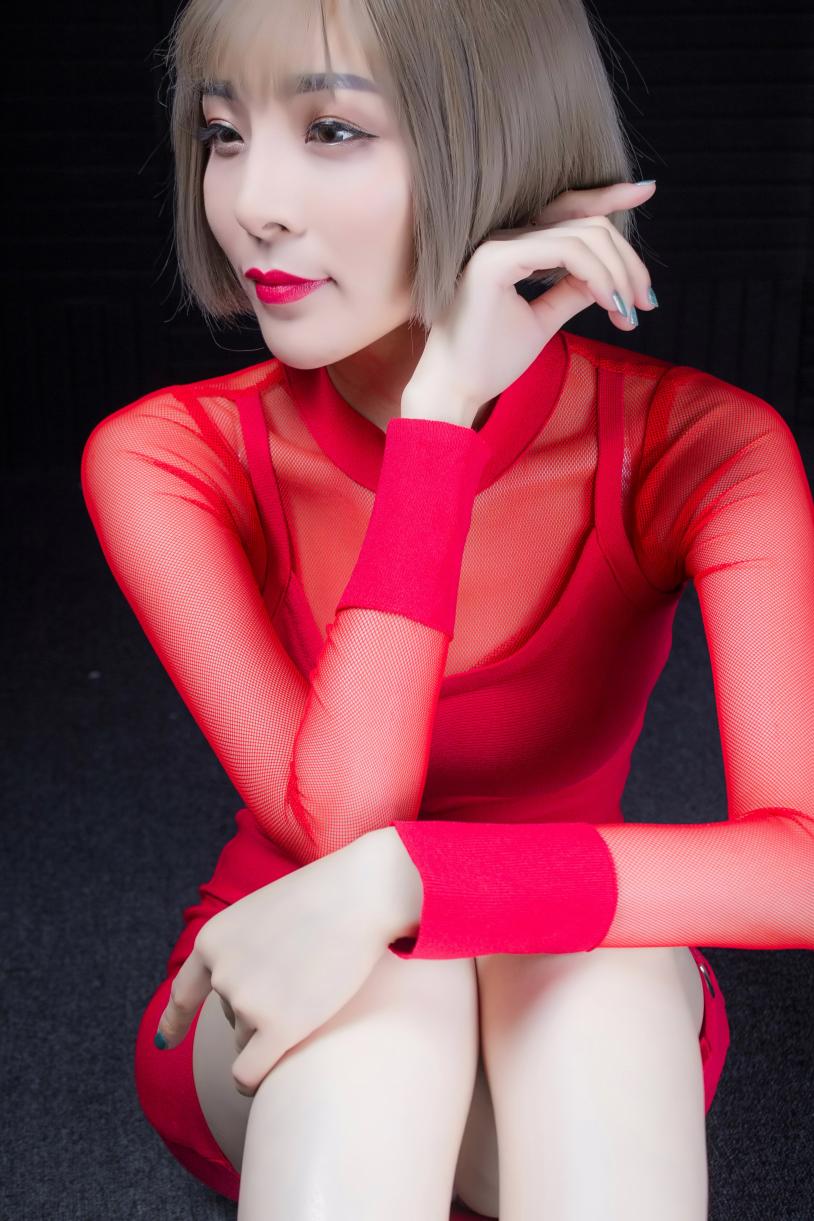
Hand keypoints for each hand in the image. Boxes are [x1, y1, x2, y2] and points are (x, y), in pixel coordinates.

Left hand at [153, 832, 391, 1097]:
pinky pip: (249, 1074)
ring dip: (273, 1034)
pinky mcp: (279, 1029)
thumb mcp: (264, 913)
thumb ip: (245, 949)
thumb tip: (241, 994)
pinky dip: (253, 1083)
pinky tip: (266, 1084)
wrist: (362, 894)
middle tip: (303, 982)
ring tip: (311, 997)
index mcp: (212, 941)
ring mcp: (247, 1003)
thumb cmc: (326, 897)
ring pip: (248, 1041)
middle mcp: (222, 974)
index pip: (184, 993)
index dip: (174, 1021)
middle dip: (260, 1012)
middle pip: (231, 1017)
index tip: (164, 1041)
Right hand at [402, 180, 656, 428]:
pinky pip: (567, 251)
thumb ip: (571, 291)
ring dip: (619, 274)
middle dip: (628, 261)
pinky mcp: (495, 260)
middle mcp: (504, 237)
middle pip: (588, 224)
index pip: (569, 211)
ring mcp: (498, 245)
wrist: (453, 390)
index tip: (646, 191)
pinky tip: (609, 304)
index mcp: (512, 248)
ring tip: (629, 312)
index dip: (608, 197)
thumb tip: (607, 279)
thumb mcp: (541, 320)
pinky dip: (599, 276)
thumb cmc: (488, 361)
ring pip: (585, 236)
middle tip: (645, 304)